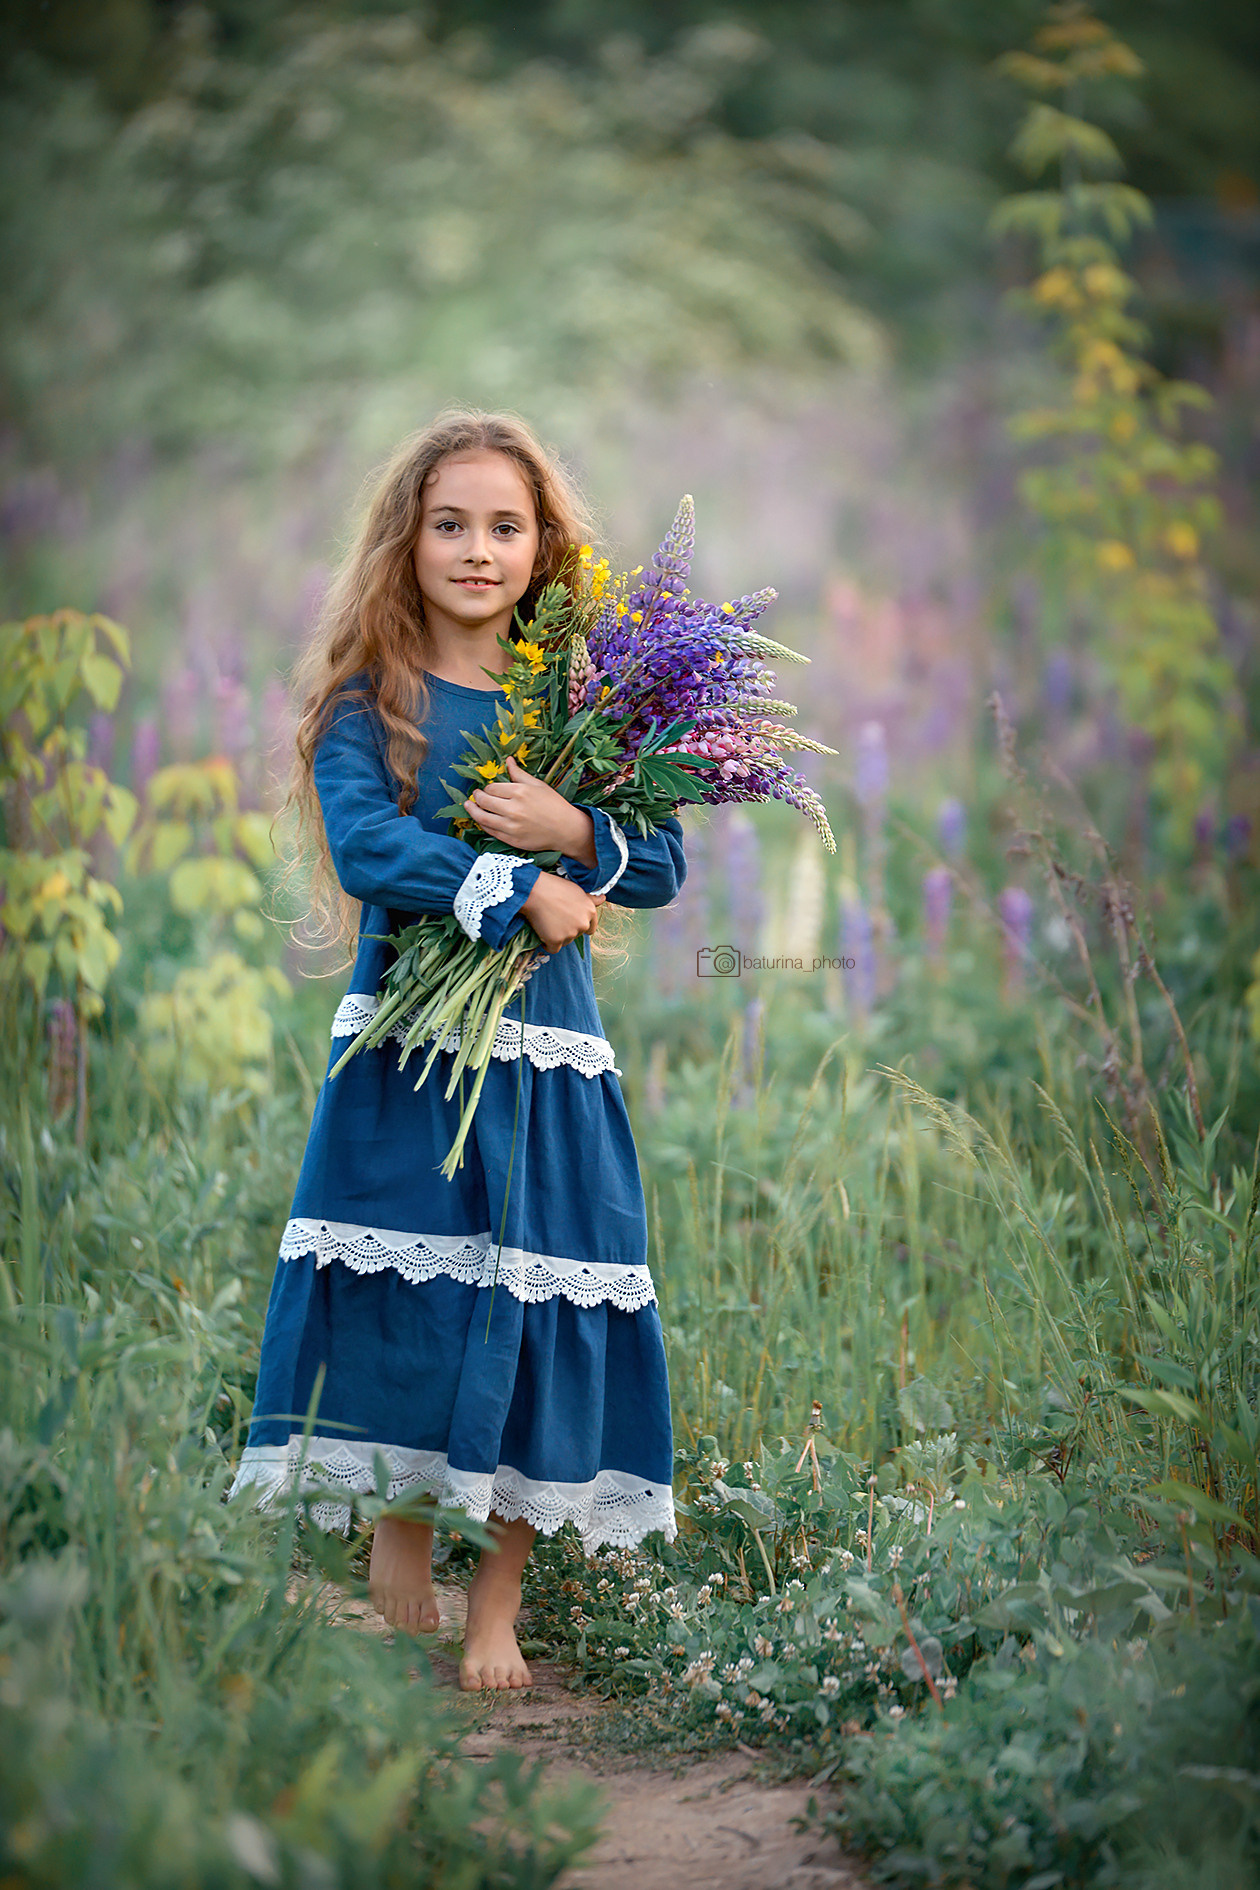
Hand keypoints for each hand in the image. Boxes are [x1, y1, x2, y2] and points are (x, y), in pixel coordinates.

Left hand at [465, 754, 594, 862]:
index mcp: (520, 792)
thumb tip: (508, 760)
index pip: (492, 788)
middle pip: (484, 801)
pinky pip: (490, 831)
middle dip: (477, 797)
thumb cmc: (553, 805)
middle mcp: (513, 809)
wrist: (566, 830)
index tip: (487, 789)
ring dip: (472, 810)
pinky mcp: (512, 840)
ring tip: (468, 805)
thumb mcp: (538, 785)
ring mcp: (511, 826)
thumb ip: (519, 774)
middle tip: (475, 795)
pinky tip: (480, 819)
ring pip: (482, 817)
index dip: (487, 788)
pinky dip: (482, 824)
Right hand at [521, 874, 604, 953]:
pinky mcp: (556, 940)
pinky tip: (542, 932)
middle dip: (567, 930)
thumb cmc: (554, 887)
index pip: (590, 928)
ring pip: (565, 942)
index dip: (579, 925)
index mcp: (590, 911)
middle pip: (576, 935)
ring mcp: (570, 933)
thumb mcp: (577, 890)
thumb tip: (603, 898)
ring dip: (557, 936)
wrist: (535, 891)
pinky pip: (553, 948)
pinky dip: (547, 943)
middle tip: (554, 918)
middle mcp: (583, 924)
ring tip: (547, 921)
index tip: (569, 921)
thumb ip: (591, 899)